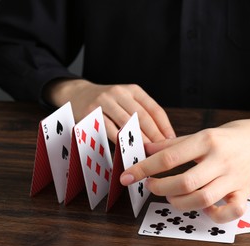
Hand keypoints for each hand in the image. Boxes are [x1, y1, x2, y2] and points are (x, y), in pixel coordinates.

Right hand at [43, 79, 175, 142]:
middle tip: (162, 151)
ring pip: (127, 124)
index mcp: (133, 90)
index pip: (154, 109)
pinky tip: (127, 151)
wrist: (77, 93)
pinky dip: (120, 142)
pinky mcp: (91, 113)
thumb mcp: (126, 100)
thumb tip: (162, 137)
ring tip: (147, 153)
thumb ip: (141, 113)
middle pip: (143, 117)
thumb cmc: (107, 102)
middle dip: (154, 136)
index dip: (164, 126)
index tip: (172, 141)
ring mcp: (104, 102)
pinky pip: (109, 130)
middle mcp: (120, 93)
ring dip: (139, 141)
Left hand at [120, 106, 249, 222]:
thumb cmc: (237, 134)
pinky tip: (203, 207)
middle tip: (151, 185)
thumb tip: (149, 149)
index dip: (144, 168)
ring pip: (202, 199)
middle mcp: (221, 160)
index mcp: (208, 140)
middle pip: (184, 182)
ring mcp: (234, 178)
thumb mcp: (206, 131)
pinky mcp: (245, 192)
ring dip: (180, 202)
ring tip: (170, 195)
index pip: (169, 157)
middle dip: (160, 187)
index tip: (128, 175)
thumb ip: (176, 143)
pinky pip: (230, 211)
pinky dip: (214, 214)